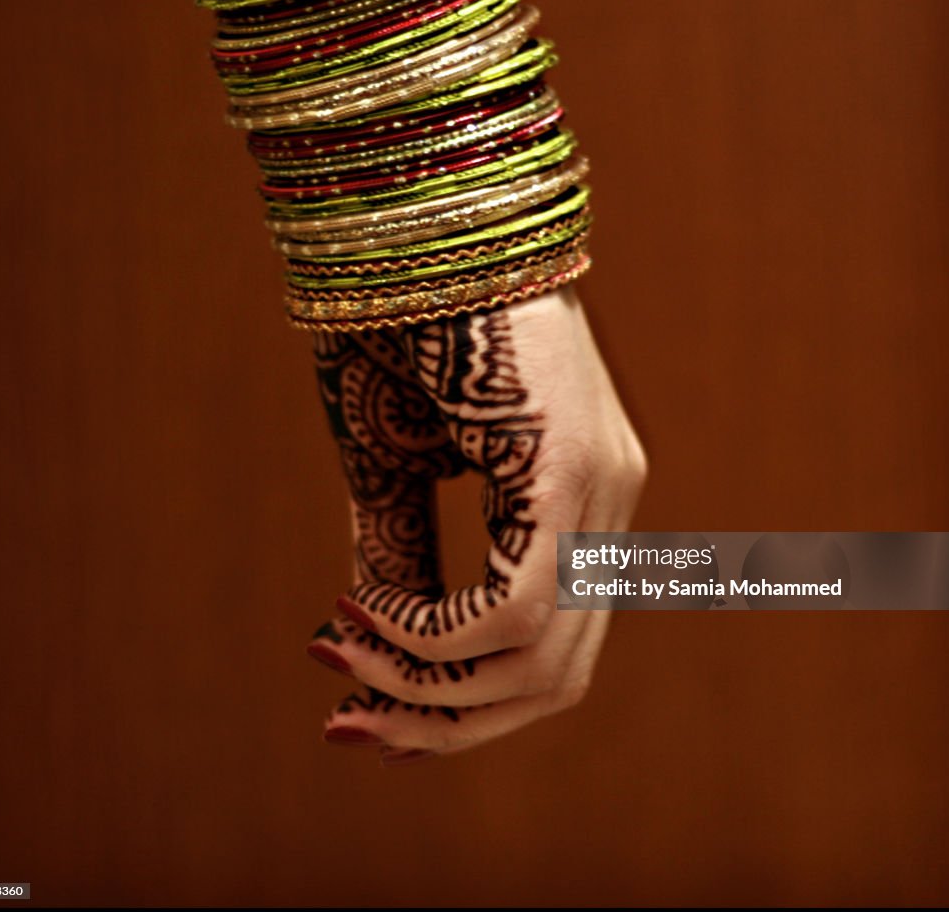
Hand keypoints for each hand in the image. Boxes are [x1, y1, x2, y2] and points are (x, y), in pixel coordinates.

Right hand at [306, 286, 646, 762]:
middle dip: (444, 725)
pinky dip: (431, 634)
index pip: (546, 653)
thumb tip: (377, 647)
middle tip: (344, 725)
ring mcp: (602, 492)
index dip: (459, 710)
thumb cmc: (404, 331)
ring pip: (541, 664)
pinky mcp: (574, 469)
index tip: (364, 714)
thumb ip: (400, 554)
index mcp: (576, 507)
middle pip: (553, 683)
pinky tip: (364, 612)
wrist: (421, 223)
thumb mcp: (393, 464)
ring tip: (340, 654)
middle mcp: (608, 511)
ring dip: (427, 688)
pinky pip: (517, 604)